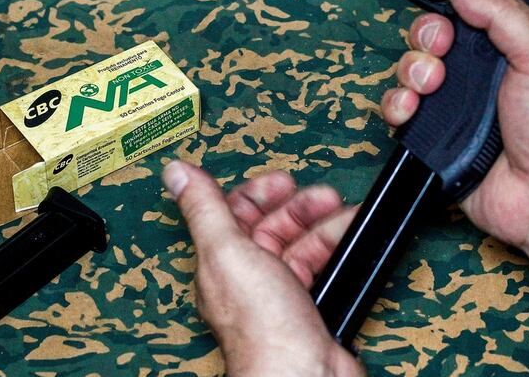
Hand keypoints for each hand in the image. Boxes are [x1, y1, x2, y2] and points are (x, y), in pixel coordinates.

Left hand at [161, 160, 364, 376]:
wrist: (303, 373)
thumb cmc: (261, 326)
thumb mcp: (226, 250)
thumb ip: (203, 208)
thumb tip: (176, 171)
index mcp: (222, 262)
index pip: (236, 216)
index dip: (259, 193)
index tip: (282, 181)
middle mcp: (250, 278)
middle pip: (274, 228)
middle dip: (301, 206)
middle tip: (324, 196)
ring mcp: (282, 295)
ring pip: (303, 246)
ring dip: (327, 225)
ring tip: (347, 215)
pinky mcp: (312, 308)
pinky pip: (326, 269)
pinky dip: (341, 251)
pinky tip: (353, 243)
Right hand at [381, 0, 528, 248]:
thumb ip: (502, 12)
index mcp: (514, 50)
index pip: (468, 15)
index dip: (451, 14)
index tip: (450, 25)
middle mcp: (483, 78)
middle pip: (433, 42)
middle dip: (426, 43)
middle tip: (441, 58)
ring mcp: (459, 109)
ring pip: (412, 73)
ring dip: (410, 73)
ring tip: (430, 89)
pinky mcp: (439, 139)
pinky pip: (403, 113)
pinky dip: (398, 107)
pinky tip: (411, 111)